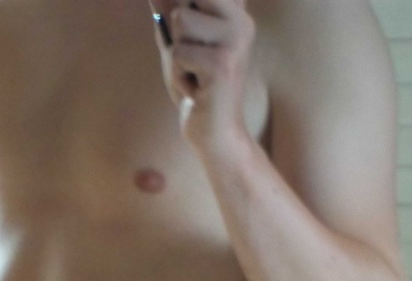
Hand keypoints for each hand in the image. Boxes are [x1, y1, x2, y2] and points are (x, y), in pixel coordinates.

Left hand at [149, 0, 255, 150]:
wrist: (216, 136)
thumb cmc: (196, 89)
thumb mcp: (179, 44)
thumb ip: (169, 12)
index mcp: (236, 12)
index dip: (181, 11)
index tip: (189, 36)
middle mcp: (242, 21)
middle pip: (185, 1)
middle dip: (178, 30)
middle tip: (193, 60)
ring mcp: (235, 40)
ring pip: (181, 20)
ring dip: (177, 53)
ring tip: (194, 74)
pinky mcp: (222, 63)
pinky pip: (178, 52)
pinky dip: (178, 75)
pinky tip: (196, 91)